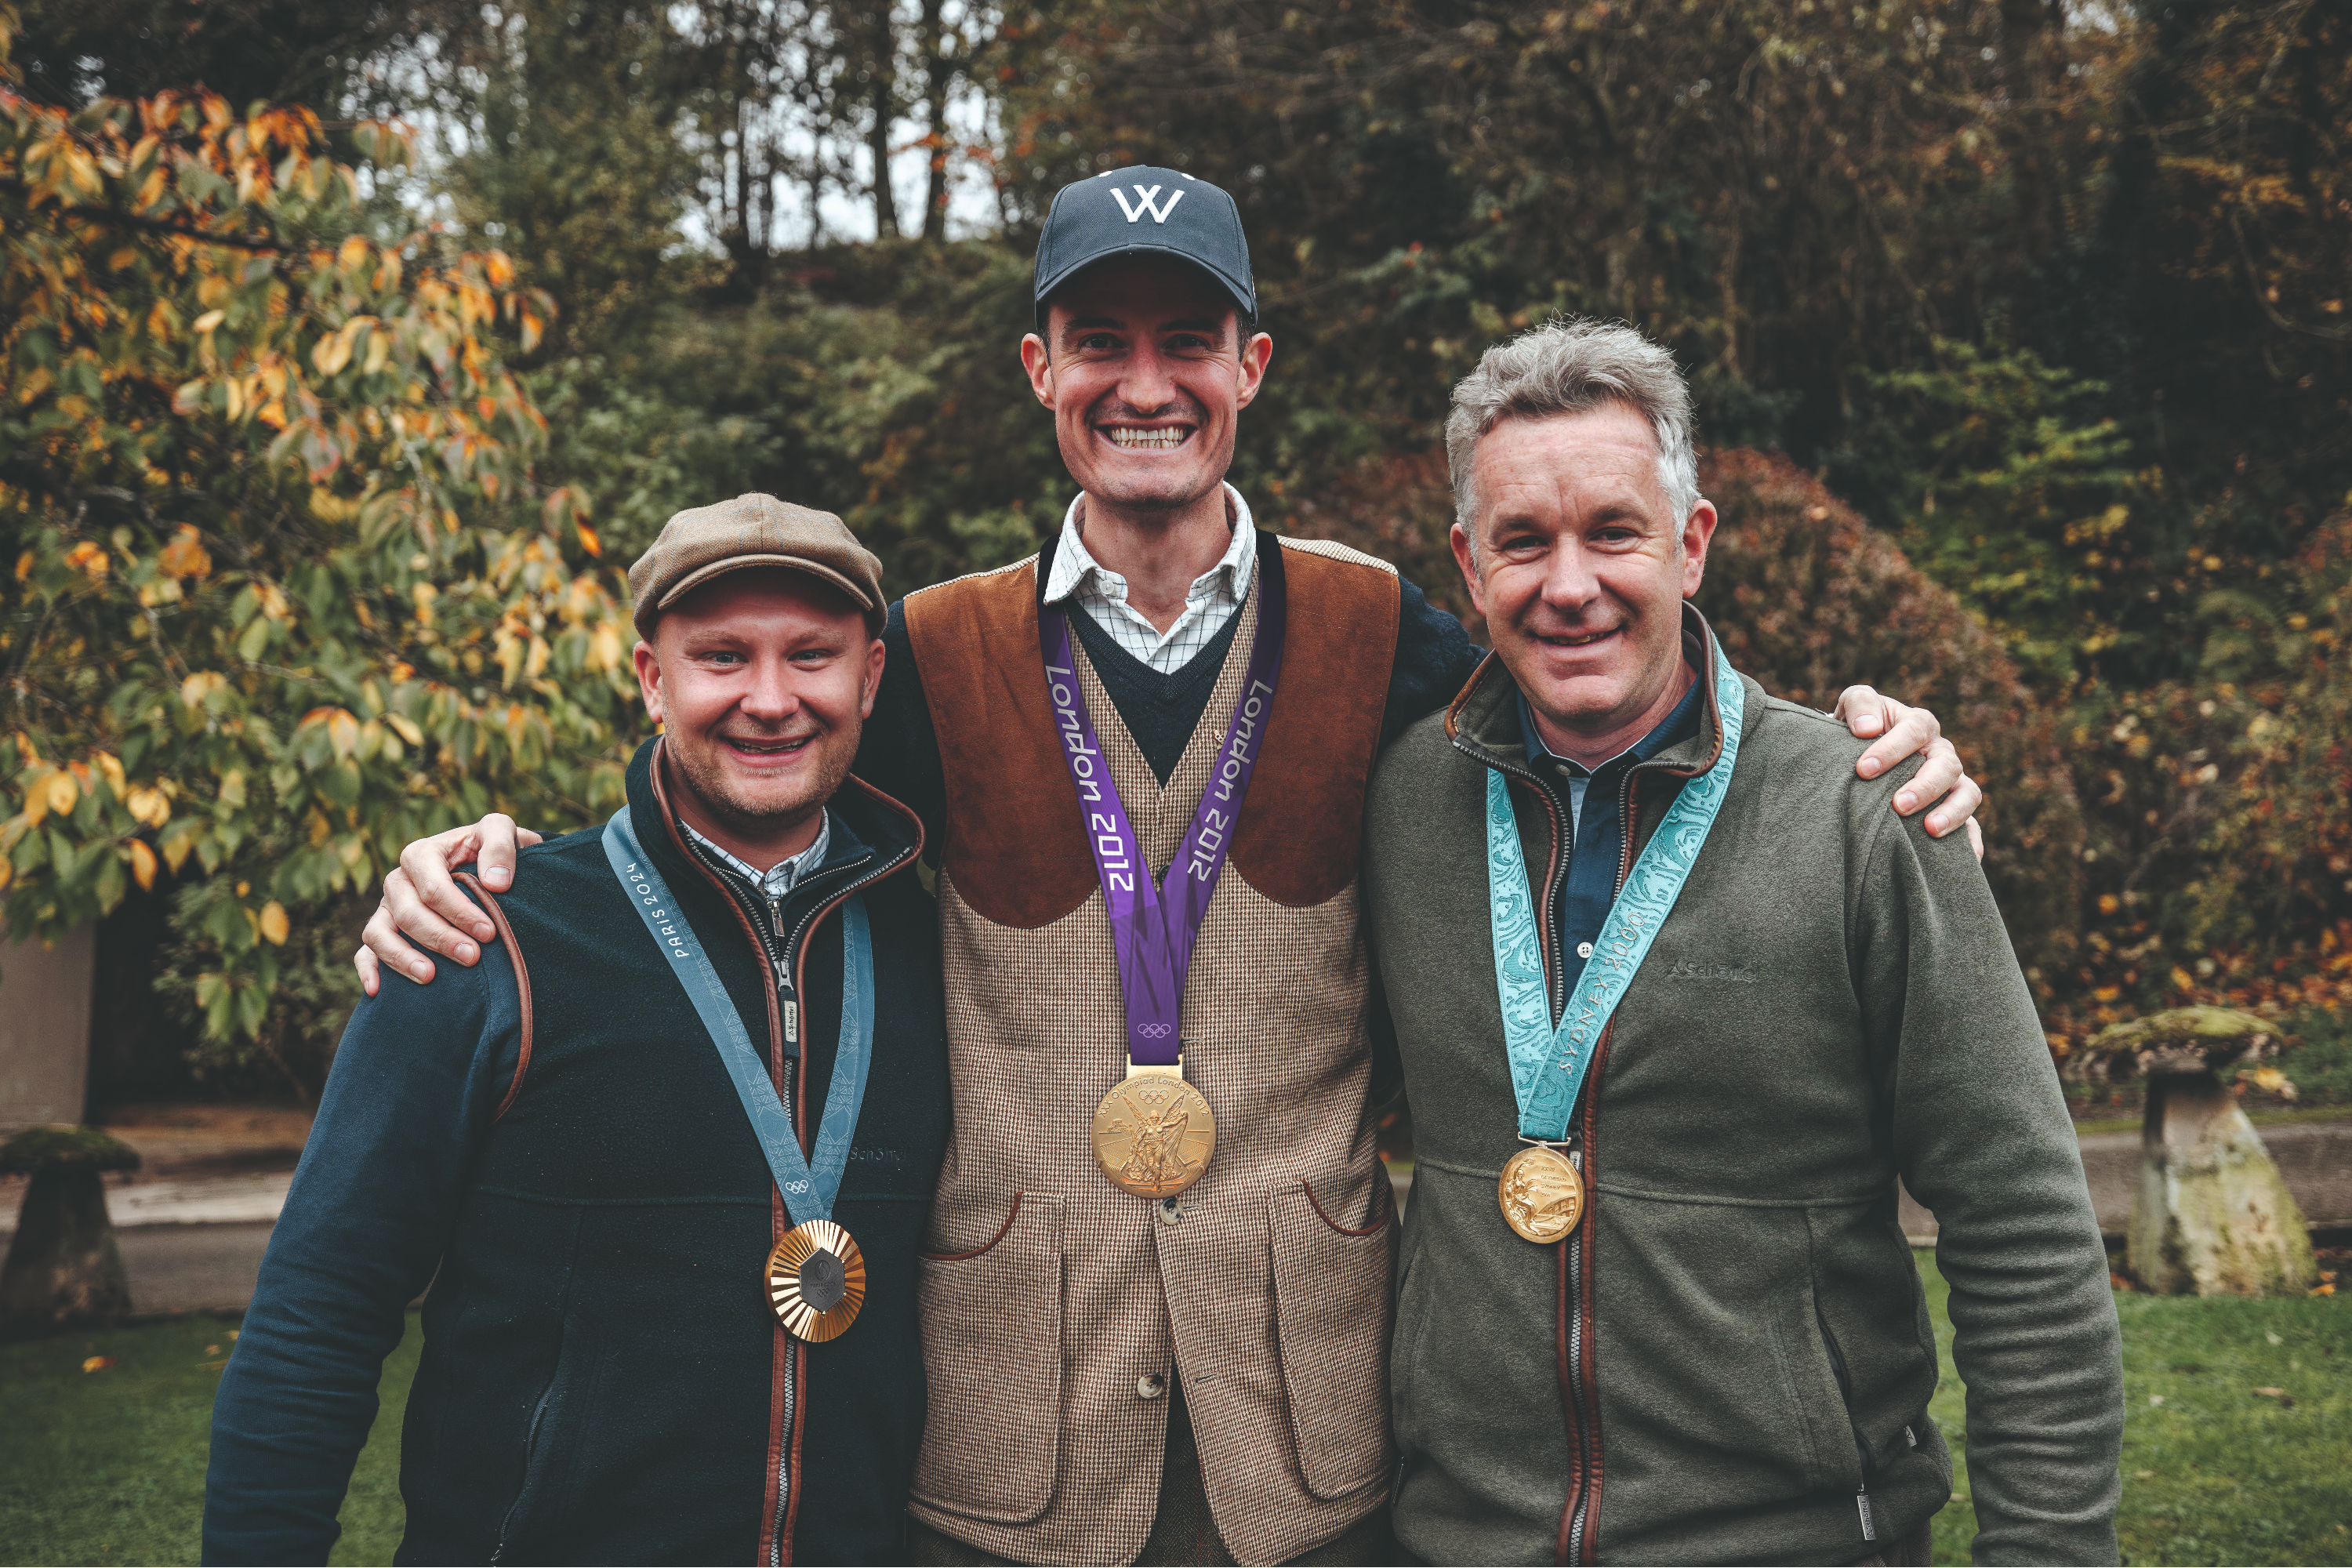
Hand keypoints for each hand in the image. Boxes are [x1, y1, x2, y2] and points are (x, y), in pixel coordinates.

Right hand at [353, 814, 542, 994]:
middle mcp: (399, 881)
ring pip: (379, 933)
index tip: (489, 932)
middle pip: (407, 913)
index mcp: (422, 854)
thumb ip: (501, 846)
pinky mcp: (384, 931)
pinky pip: (366, 951)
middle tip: (472, 957)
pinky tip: (377, 991)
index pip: (432, 886)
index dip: (458, 911)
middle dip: (440, 937)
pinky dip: (368, 969)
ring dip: (401, 957)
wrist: (487, 868)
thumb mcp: (501, 832)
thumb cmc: (492, 851)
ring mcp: (387, 908)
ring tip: (430, 977)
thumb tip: (496, 883)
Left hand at [1831, 686, 1985, 861]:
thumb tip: (1866, 728)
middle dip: (1924, 786)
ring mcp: (1950, 782)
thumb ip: (1859, 705)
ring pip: (1967, 793)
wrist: (1857, 756)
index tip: (1863, 769)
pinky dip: (1971, 842)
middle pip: (1946, 765)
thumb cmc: (1857, 730)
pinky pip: (1973, 827)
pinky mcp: (1953, 810)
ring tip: (1930, 829)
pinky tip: (1966, 858)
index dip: (1891, 749)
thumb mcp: (1853, 707)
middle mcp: (1939, 753)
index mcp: (1917, 725)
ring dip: (1952, 812)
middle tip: (1898, 805)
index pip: (1914, 730)